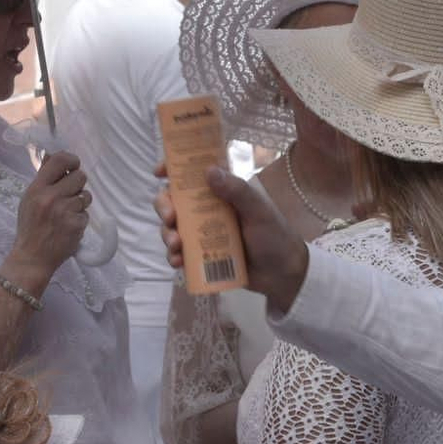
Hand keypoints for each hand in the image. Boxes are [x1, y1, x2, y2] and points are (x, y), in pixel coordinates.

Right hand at [10, 150, 89, 276]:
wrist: (32, 257)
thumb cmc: (30, 227)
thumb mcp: (29, 199)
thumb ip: (43, 179)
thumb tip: (53, 156)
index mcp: (37, 188)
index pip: (60, 160)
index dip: (72, 159)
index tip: (74, 165)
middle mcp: (51, 197)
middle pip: (80, 176)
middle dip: (77, 184)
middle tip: (70, 193)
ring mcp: (65, 211)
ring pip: (86, 195)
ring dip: (79, 203)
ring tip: (66, 213)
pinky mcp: (77, 225)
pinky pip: (86, 214)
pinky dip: (79, 219)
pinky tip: (68, 227)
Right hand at [154, 160, 308, 312]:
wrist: (283, 275)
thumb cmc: (274, 235)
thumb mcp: (258, 210)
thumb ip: (236, 190)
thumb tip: (208, 170)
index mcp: (222, 193)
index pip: (193, 175)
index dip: (173, 169)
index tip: (159, 172)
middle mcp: (208, 210)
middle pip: (174, 202)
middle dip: (164, 207)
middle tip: (170, 218)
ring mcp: (203, 234)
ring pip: (173, 228)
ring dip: (167, 235)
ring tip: (176, 245)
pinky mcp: (202, 256)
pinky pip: (180, 254)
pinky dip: (174, 257)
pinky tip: (178, 262)